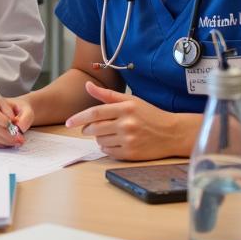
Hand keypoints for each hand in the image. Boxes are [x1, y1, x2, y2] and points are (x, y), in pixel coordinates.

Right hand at [0, 91, 33, 146]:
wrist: (12, 113)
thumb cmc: (16, 109)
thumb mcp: (25, 108)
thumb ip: (25, 116)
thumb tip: (19, 126)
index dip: (0, 119)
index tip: (13, 124)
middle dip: (4, 133)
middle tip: (19, 138)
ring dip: (3, 140)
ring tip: (16, 141)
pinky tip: (8, 142)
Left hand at [64, 82, 191, 159]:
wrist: (172, 133)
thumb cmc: (150, 114)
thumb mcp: (131, 100)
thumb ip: (107, 95)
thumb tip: (87, 85)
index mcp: (125, 108)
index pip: (95, 113)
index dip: (79, 118)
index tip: (68, 123)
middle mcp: (126, 124)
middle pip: (95, 129)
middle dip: (88, 129)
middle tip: (89, 128)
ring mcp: (129, 140)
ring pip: (100, 141)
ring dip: (99, 138)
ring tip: (109, 133)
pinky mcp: (132, 153)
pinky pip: (109, 152)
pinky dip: (107, 148)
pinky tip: (115, 142)